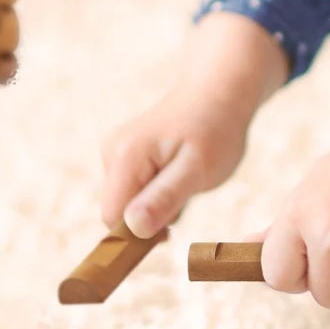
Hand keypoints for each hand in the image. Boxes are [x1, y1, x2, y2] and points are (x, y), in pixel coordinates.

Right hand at [99, 89, 249, 237]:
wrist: (218, 94)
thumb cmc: (214, 130)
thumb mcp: (197, 170)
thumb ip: (164, 198)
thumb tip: (132, 228)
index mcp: (124, 157)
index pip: (113, 219)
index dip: (138, 234)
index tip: (172, 231)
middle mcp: (111, 152)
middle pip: (119, 212)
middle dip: (152, 217)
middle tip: (186, 194)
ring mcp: (116, 152)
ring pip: (129, 204)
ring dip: (158, 205)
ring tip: (185, 180)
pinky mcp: (125, 155)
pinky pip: (135, 191)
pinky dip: (158, 193)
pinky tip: (178, 175)